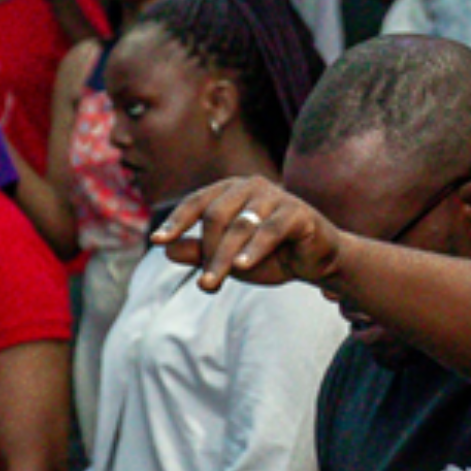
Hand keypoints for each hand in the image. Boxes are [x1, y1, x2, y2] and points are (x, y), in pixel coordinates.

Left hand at [150, 174, 342, 292]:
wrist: (313, 262)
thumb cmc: (268, 255)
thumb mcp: (228, 257)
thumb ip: (199, 252)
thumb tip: (166, 250)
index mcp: (231, 191)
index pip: (196, 202)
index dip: (176, 222)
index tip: (157, 241)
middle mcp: (251, 187)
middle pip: (215, 215)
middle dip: (207, 252)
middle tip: (206, 284)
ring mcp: (276, 196)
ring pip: (240, 225)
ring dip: (224, 257)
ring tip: (213, 283)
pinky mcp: (298, 213)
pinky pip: (271, 230)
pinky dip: (254, 249)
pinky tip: (241, 266)